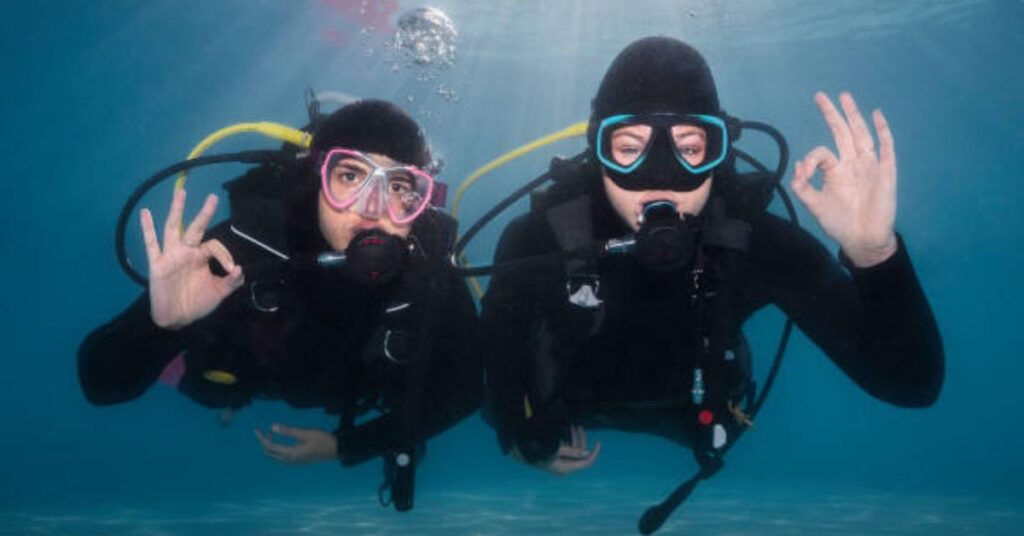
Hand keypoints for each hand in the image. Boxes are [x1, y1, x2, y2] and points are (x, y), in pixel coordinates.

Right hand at [141, 189, 243, 328]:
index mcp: (201, 257)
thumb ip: (231, 282)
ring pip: (173, 229)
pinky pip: (151, 245)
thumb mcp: (218, 293)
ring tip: (181, 193)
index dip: (225, 255)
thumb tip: (240, 269)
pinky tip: (145, 213)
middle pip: (195, 228)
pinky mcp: (157, 265)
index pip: (214, 246)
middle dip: (204, 213)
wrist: (177, 319)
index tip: (231, 269)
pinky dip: (147, 229)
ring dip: (177, 211)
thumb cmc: (197, 303)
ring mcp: (171, 256)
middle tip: (213, 197)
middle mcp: (187, 252)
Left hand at [254, 423, 337, 463]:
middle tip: (261, 431)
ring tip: (270, 434)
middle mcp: (290, 460)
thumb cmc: (322, 440)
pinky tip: (280, 441)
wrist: (336, 450)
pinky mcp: (298, 459)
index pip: (270, 447)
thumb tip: (272, 427)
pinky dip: (276, 448)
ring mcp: (294, 461)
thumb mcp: (306, 433)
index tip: (256, 429)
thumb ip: (289, 431)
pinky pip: (281, 456)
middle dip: (263, 443)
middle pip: (270, 453)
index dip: (261, 438)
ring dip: (270, 446)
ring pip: (275, 456)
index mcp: (291, 454)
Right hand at [535, 425, 601, 475]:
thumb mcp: (557, 450)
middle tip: (579, 426)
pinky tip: (567, 431)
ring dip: (574, 438)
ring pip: (574, 450)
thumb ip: (573, 451)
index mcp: (567, 468)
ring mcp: (561, 463)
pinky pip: (568, 450)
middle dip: (580, 439)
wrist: (524, 454)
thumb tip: (587, 453)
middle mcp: (566, 467)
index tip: (598, 442)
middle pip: (580, 454)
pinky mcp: (558, 458)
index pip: (586, 462)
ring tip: (573, 426)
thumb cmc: (539, 452)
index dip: (594, 452)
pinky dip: (569, 441)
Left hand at [791, 92, 898, 266]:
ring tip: (844, 97)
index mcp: (835, 171)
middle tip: (820, 96)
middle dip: (832, 114)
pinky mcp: (885, 172)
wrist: (863, 240)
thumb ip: (803, 187)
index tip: (802, 175)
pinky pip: (886, 148)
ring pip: (861, 134)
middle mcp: (852, 164)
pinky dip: (882, 131)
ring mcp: (869, 166)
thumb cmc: (840, 223)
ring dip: (853, 115)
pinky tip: (876, 116)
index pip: (822, 152)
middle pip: (842, 132)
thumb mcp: (815, 206)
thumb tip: (797, 166)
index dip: (810, 160)